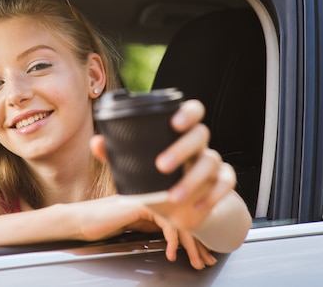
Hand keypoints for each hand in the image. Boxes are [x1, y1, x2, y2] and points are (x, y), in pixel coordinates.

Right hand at [65, 195, 216, 269]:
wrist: (80, 221)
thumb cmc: (103, 224)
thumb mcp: (135, 226)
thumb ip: (153, 225)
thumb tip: (174, 236)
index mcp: (154, 201)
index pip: (182, 217)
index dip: (195, 236)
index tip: (203, 253)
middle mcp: (154, 197)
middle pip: (185, 219)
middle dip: (198, 243)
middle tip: (206, 260)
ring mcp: (149, 199)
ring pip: (180, 221)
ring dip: (190, 245)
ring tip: (195, 262)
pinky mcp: (142, 204)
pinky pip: (166, 222)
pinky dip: (172, 240)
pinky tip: (171, 253)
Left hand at [90, 99, 236, 266]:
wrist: (182, 210)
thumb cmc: (158, 182)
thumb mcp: (138, 170)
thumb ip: (117, 155)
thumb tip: (96, 141)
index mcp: (180, 134)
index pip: (192, 112)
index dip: (187, 113)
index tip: (174, 123)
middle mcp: (199, 146)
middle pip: (201, 135)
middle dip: (181, 149)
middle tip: (161, 165)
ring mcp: (213, 163)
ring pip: (211, 162)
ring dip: (192, 180)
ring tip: (173, 196)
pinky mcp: (223, 183)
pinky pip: (226, 184)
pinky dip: (214, 196)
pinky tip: (198, 206)